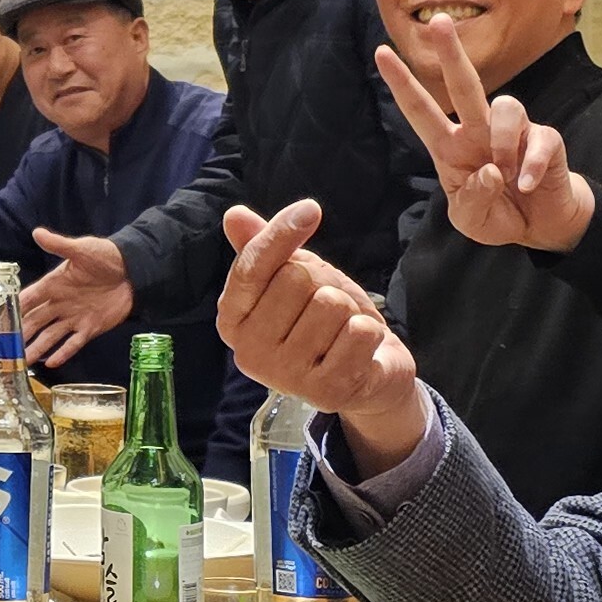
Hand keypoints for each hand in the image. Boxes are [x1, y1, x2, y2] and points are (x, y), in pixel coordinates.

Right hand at [19, 226, 135, 364]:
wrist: (135, 270)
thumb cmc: (107, 256)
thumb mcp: (81, 249)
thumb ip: (59, 245)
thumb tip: (37, 232)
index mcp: (54, 284)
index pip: (29, 299)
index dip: (14, 309)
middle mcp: (60, 303)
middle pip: (35, 322)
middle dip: (21, 335)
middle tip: (5, 349)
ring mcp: (74, 317)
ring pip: (50, 336)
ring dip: (37, 348)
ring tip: (23, 362)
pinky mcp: (91, 327)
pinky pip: (73, 343)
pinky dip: (63, 353)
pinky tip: (51, 364)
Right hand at [218, 201, 428, 464]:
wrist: (366, 376)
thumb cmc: (320, 321)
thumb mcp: (291, 278)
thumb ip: (262, 248)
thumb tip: (234, 215)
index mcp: (232, 321)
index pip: (251, 266)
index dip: (281, 232)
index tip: (310, 209)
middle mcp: (250, 353)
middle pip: (296, 279)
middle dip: (323, 282)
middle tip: (327, 307)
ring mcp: (287, 376)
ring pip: (331, 304)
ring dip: (348, 309)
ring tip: (342, 330)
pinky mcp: (326, 392)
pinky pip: (358, 331)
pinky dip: (369, 331)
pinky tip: (358, 349)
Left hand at [387, 22, 592, 252]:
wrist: (541, 225)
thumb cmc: (499, 214)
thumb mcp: (472, 220)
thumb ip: (472, 201)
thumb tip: (490, 171)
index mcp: (451, 146)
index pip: (421, 110)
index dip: (402, 83)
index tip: (381, 52)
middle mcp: (478, 130)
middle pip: (463, 84)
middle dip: (451, 52)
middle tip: (439, 21)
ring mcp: (513, 131)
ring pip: (505, 106)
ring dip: (503, 143)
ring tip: (508, 177)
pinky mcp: (544, 138)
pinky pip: (538, 139)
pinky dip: (532, 165)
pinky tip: (528, 184)